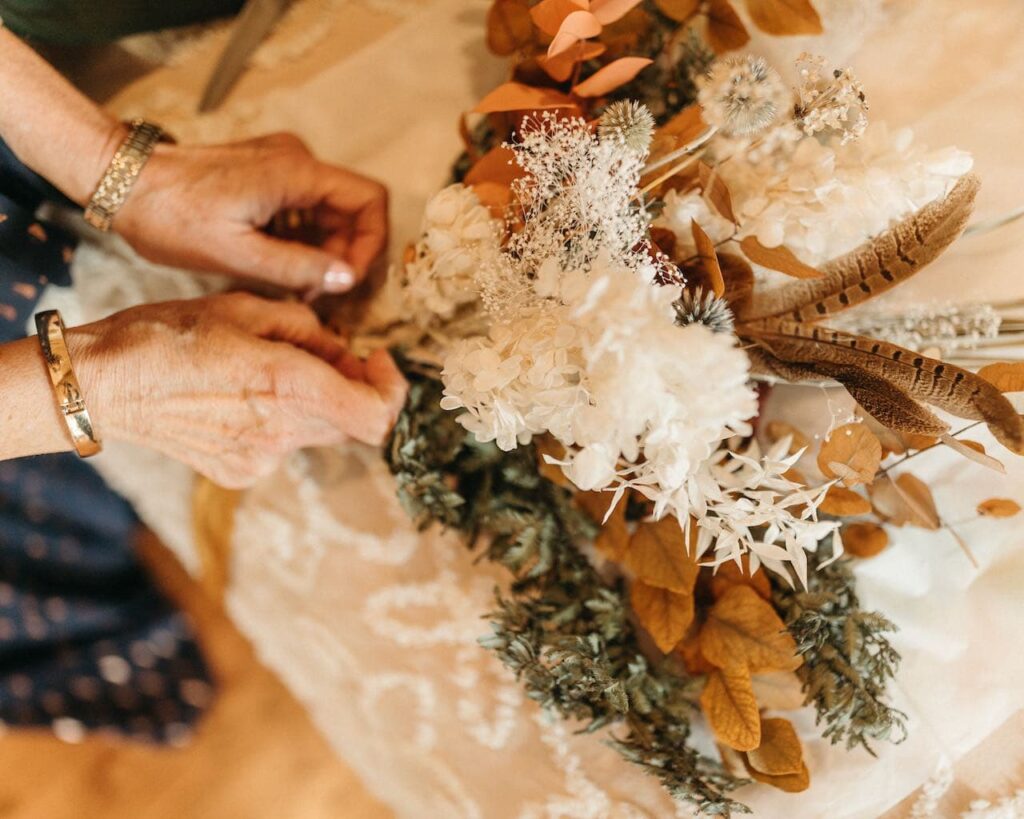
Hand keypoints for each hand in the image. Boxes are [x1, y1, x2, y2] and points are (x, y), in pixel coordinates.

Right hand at [67, 293, 406, 488]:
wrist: (102, 385)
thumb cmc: (168, 334)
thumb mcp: (245, 306)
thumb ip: (309, 329)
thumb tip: (342, 351)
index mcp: (287, 384)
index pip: (377, 415)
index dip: (391, 388)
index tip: (376, 357)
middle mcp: (281, 431)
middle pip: (349, 419)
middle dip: (347, 383)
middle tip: (315, 350)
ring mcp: (261, 459)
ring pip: (317, 431)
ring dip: (313, 401)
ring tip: (266, 369)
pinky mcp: (240, 473)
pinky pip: (282, 445)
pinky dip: (278, 419)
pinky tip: (238, 397)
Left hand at [114, 132, 387, 294]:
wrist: (122, 183)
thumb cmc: (170, 215)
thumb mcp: (237, 254)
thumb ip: (299, 267)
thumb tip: (347, 278)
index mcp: (295, 172)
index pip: (369, 199)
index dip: (371, 243)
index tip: (348, 279)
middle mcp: (295, 160)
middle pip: (352, 208)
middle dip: (345, 254)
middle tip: (320, 293)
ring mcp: (280, 165)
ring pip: (330, 212)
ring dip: (324, 251)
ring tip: (299, 287)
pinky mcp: (265, 175)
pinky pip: (304, 209)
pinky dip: (303, 240)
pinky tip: (282, 268)